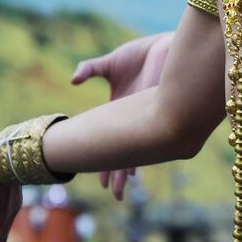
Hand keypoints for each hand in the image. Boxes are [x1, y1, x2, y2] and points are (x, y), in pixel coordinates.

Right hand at [71, 32, 171, 198]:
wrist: (168, 46)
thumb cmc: (142, 53)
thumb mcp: (112, 61)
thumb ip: (90, 68)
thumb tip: (73, 79)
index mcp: (119, 108)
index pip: (108, 141)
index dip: (103, 160)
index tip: (100, 180)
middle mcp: (134, 117)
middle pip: (123, 151)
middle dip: (118, 173)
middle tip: (116, 194)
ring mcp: (148, 115)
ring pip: (139, 147)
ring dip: (133, 167)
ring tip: (128, 188)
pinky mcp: (162, 109)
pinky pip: (155, 134)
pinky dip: (151, 148)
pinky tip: (150, 164)